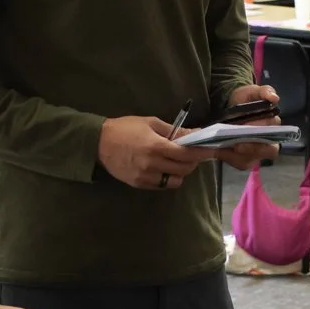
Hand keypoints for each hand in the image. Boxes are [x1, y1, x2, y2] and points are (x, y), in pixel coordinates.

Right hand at [97, 116, 213, 189]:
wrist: (99, 142)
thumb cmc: (126, 128)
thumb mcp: (151, 123)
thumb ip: (174, 131)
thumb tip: (195, 133)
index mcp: (156, 146)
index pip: (187, 154)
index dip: (201, 153)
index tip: (211, 151)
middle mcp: (153, 164)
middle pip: (184, 169)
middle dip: (192, 162)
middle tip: (192, 154)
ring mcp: (145, 177)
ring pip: (175, 181)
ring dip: (180, 173)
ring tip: (176, 162)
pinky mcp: (139, 184)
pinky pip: (161, 185)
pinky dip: (168, 178)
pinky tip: (164, 168)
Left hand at [216, 85, 280, 170]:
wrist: (229, 107)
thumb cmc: (244, 100)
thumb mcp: (252, 91)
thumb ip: (264, 91)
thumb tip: (274, 98)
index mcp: (273, 125)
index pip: (275, 135)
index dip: (265, 132)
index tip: (248, 130)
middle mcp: (268, 141)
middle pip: (268, 151)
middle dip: (252, 148)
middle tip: (236, 145)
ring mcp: (256, 153)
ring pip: (251, 160)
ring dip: (236, 156)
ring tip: (221, 148)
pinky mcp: (244, 160)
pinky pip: (239, 163)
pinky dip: (227, 158)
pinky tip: (216, 151)